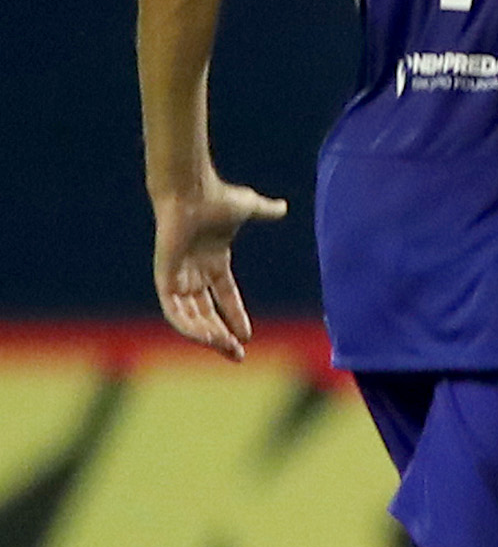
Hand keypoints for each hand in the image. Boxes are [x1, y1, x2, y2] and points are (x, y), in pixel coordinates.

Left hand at [153, 177, 286, 359]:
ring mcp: (178, 277)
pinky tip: (209, 338)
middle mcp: (194, 273)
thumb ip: (265, 211)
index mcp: (212, 261)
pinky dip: (190, 327)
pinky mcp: (165, 279)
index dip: (236, 316)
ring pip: (191, 317)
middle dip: (221, 335)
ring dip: (208, 336)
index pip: (224, 296)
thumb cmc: (217, 197)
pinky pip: (174, 312)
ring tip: (227, 349)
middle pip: (206, 313)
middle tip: (237, 354)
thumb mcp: (249, 208)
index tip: (248, 336)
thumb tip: (283, 206)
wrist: (191, 192)